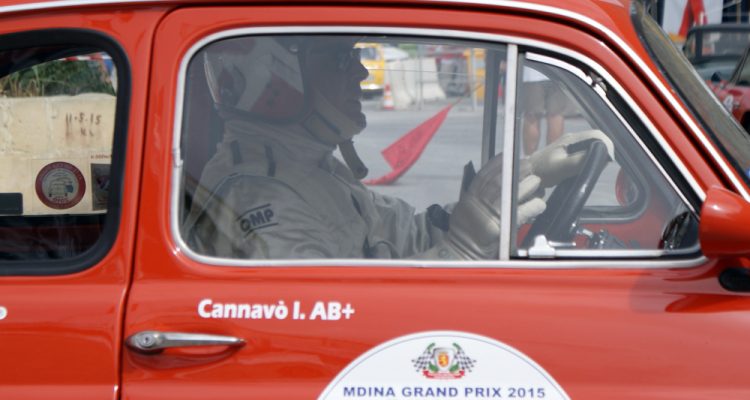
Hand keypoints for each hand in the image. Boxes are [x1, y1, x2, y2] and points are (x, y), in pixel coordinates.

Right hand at [427, 155, 544, 259]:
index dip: (496, 165)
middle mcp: (477, 207)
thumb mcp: (464, 212)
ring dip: (527, 186)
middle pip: (499, 183)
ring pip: (511, 195)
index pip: (483, 177)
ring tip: (536, 182)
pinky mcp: (500, 230)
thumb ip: (477, 198)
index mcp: (469, 200)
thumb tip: (496, 181)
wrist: (463, 256)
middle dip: (516, 172)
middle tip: (529, 165)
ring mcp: (488, 218)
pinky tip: (540, 203)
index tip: (508, 157)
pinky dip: (532, 207)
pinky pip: (521, 214)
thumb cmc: (466, 236)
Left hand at [526, 129, 613, 187]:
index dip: (607, 146)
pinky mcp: (569, 152)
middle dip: (603, 152)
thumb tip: (599, 157)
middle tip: (601, 166)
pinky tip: (586, 168)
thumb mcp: (561, 168)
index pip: (597, 135)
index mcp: (572, 139)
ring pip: (592, 146)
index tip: (607, 160)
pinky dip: (590, 159)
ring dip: (597, 156)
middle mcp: (573, 138)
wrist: (528, 174)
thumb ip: (579, 161)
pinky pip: (585, 152)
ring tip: (594, 168)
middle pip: (597, 140)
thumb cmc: (542, 171)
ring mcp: (571, 144)